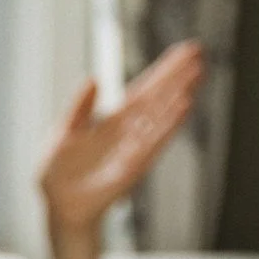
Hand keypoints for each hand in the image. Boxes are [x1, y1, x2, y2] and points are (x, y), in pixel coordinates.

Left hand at [39, 41, 206, 240]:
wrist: (59, 207)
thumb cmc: (60, 172)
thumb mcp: (63, 132)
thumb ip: (78, 108)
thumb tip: (92, 78)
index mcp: (114, 121)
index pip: (145, 90)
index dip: (164, 71)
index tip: (184, 51)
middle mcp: (130, 132)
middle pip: (158, 98)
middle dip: (178, 75)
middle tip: (199, 51)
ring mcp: (134, 149)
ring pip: (161, 116)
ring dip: (178, 94)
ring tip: (197, 73)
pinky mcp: (131, 168)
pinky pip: (153, 142)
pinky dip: (169, 124)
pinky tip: (184, 106)